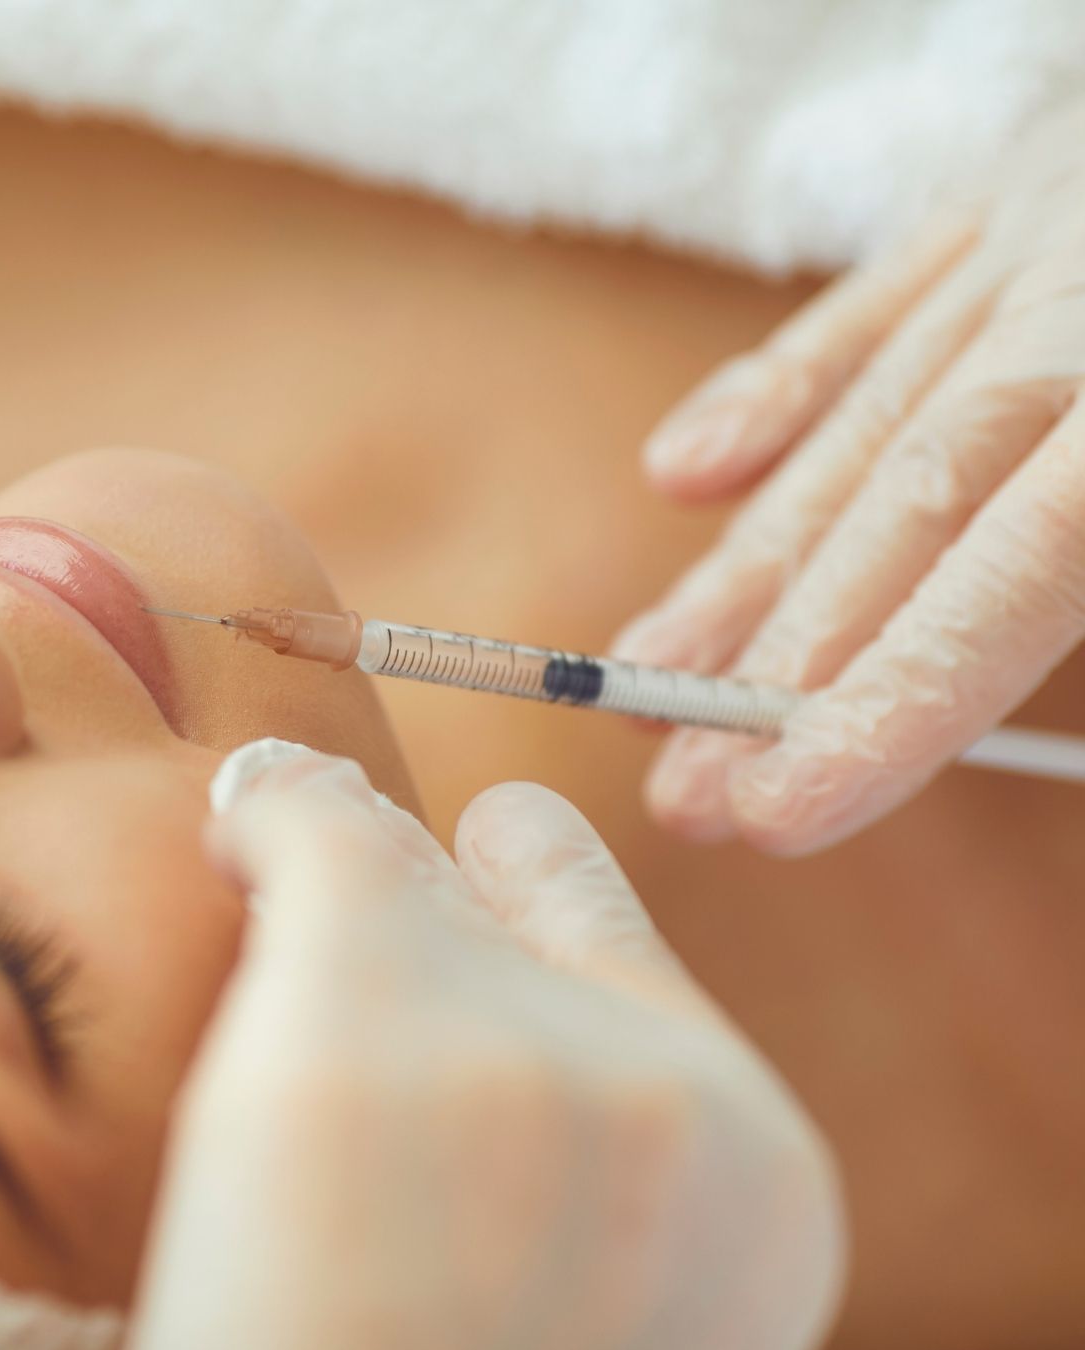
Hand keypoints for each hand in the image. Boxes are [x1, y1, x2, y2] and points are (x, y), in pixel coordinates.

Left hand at [122, 741, 843, 1349]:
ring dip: (338, 872)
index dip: (564, 920)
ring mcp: (525, 1050)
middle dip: (449, 888)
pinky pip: (320, 839)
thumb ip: (599, 1173)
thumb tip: (495, 987)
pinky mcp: (372, 1007)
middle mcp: (672, 1101)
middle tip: (354, 840)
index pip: (662, 987)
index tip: (497, 852)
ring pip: (415, 891)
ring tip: (266, 844)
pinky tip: (239, 829)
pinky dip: (270, 823)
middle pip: (537, 922)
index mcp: (764, 1192)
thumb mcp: (601, 1321)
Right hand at [615, 98, 1084, 853]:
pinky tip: (684, 477)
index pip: (1010, 569)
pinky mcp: (998, 195)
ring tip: (652, 686)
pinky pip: (871, 301)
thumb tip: (1070, 718)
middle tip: (688, 800)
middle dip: (784, 665)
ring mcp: (1029, 237)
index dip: (891, 696)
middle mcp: (1079, 304)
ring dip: (750, 569)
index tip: (786, 810)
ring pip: (865, 423)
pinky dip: (775, 390)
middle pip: (905, 506)